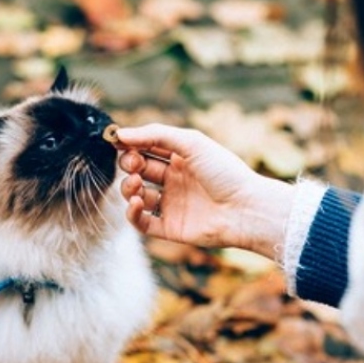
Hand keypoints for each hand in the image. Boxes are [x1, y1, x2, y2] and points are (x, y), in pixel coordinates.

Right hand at [117, 124, 294, 261]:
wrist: (246, 209)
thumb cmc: (225, 172)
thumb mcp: (191, 143)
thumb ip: (155, 135)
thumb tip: (120, 134)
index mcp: (181, 158)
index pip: (146, 148)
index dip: (131, 145)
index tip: (117, 141)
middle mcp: (174, 181)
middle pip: (138, 170)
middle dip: (129, 164)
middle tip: (133, 164)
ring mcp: (172, 204)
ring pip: (136, 195)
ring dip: (128, 187)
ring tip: (136, 184)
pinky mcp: (170, 228)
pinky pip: (142, 222)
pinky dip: (132, 213)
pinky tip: (137, 202)